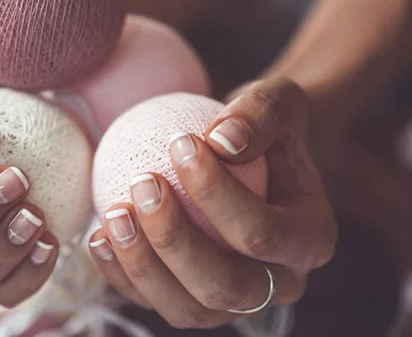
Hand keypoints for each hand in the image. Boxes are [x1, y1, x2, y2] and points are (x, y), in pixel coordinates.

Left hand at [87, 77, 336, 327]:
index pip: (263, 234)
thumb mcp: (279, 101)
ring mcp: (237, 299)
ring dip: (144, 267)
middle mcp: (281, 282)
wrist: (253, 151)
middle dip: (176, 242)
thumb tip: (222, 141)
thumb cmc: (266, 126)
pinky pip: (158, 302)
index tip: (179, 144)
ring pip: (190, 310)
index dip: (216, 195)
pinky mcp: (197, 298)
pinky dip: (124, 276)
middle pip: (227, 288)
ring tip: (114, 212)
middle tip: (143, 185)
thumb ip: (261, 113)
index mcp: (311, 238)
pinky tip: (99, 235)